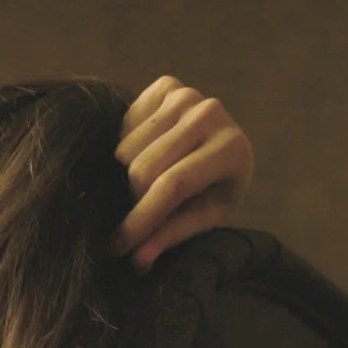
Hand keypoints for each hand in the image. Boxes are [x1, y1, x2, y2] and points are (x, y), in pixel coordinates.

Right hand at [111, 75, 253, 273]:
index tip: (117, 247)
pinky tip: (148, 151)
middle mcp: (211, 113)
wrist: (220, 145)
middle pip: (142, 168)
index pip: (172, 185)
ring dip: (127, 173)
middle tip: (140, 210)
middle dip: (133, 198)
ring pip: (125, 149)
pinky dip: (127, 144)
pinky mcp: (167, 86)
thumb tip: (138, 261)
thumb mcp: (202, 216)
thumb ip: (171, 236)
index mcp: (230, 148)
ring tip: (147, 181)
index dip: (141, 219)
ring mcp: (187, 95)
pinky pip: (123, 124)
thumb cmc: (213, 188)